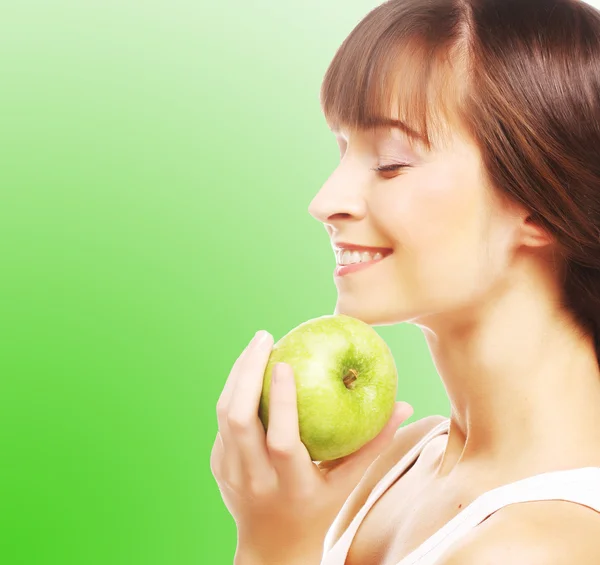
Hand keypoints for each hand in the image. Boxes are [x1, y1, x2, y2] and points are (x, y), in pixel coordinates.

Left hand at [210, 330, 413, 562]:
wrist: (271, 546)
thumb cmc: (318, 509)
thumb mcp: (348, 483)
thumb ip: (374, 445)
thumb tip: (404, 406)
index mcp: (292, 487)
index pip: (282, 442)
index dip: (282, 401)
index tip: (285, 363)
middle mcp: (255, 480)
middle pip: (238, 420)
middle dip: (247, 372)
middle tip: (264, 338)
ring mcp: (230, 472)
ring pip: (224, 414)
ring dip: (238, 374)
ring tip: (257, 345)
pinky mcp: (218, 463)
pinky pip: (222, 419)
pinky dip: (236, 389)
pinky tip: (251, 369)